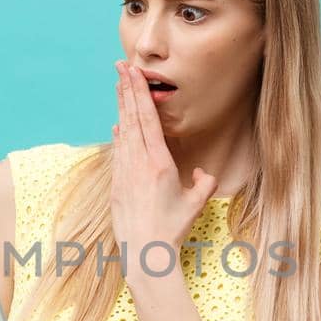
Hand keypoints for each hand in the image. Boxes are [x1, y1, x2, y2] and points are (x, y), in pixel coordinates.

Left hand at [111, 59, 219, 288]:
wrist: (145, 253)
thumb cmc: (172, 229)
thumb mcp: (195, 203)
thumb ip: (203, 183)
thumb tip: (203, 173)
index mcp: (159, 163)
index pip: (148, 119)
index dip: (140, 93)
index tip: (133, 73)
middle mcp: (139, 163)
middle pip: (131, 118)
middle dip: (126, 90)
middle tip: (121, 67)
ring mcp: (124, 173)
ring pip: (122, 132)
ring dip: (121, 107)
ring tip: (118, 86)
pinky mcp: (116, 185)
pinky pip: (118, 152)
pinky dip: (119, 135)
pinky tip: (117, 125)